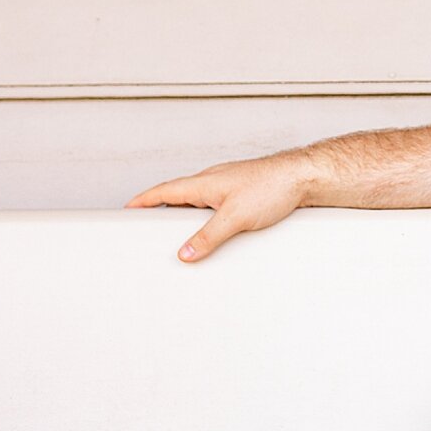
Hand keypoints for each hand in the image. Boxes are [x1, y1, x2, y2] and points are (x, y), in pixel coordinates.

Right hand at [124, 150, 317, 261]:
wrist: (305, 176)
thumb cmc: (273, 187)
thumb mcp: (235, 217)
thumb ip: (208, 237)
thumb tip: (185, 253)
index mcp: (203, 183)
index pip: (163, 191)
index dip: (142, 201)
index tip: (126, 209)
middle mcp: (213, 181)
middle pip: (177, 196)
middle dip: (161, 211)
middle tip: (148, 228)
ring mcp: (228, 186)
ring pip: (198, 202)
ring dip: (186, 216)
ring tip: (179, 236)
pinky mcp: (244, 192)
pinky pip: (216, 205)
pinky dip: (207, 217)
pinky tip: (215, 230)